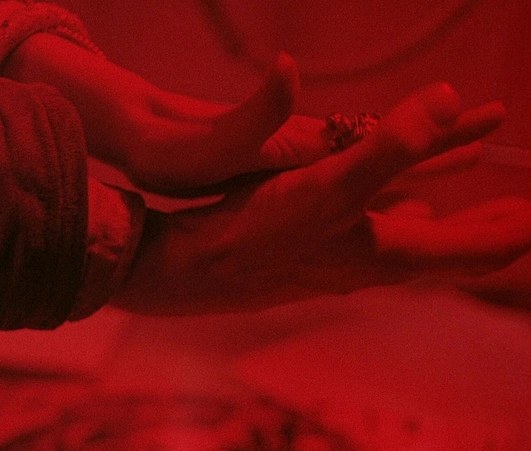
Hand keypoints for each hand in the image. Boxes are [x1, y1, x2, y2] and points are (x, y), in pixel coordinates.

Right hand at [116, 83, 519, 314]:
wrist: (198, 269)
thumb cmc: (262, 235)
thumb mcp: (331, 186)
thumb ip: (393, 146)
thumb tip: (449, 100)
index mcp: (392, 254)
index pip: (478, 249)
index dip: (515, 230)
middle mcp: (377, 265)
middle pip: (453, 253)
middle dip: (491, 229)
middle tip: (523, 213)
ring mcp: (347, 262)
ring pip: (418, 243)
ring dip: (452, 223)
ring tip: (475, 209)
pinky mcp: (319, 252)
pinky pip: (380, 235)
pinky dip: (404, 218)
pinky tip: (397, 210)